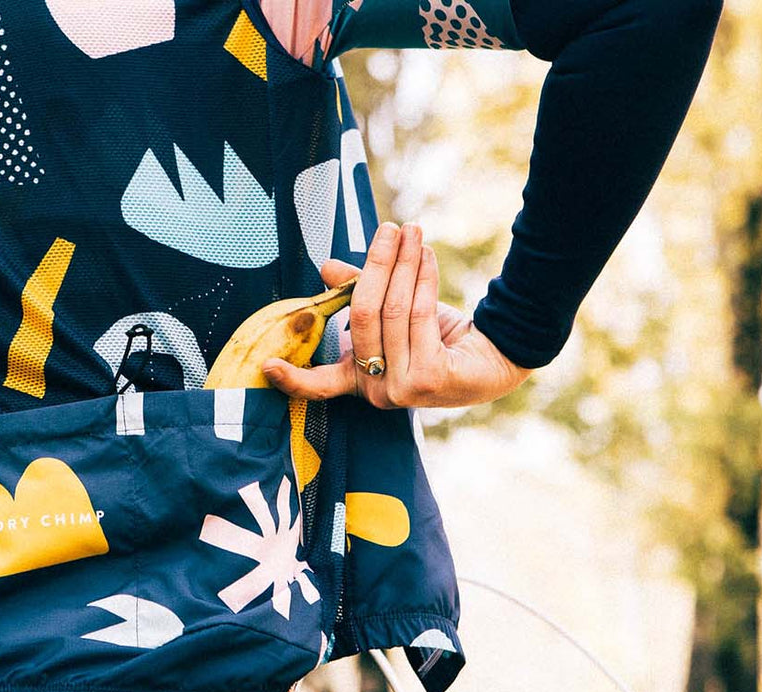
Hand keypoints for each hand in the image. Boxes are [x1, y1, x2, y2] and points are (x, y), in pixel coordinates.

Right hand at [262, 222, 532, 408]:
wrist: (494, 360)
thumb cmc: (438, 338)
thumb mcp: (395, 313)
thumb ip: (360, 294)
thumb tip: (327, 268)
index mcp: (360, 381)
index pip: (321, 385)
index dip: (293, 378)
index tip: (267, 366)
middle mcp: (377, 392)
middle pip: (362, 315)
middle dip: (377, 265)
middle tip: (388, 228)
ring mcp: (404, 389)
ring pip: (393, 310)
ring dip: (404, 263)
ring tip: (411, 231)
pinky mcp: (431, 379)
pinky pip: (419, 313)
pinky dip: (424, 277)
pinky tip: (427, 254)